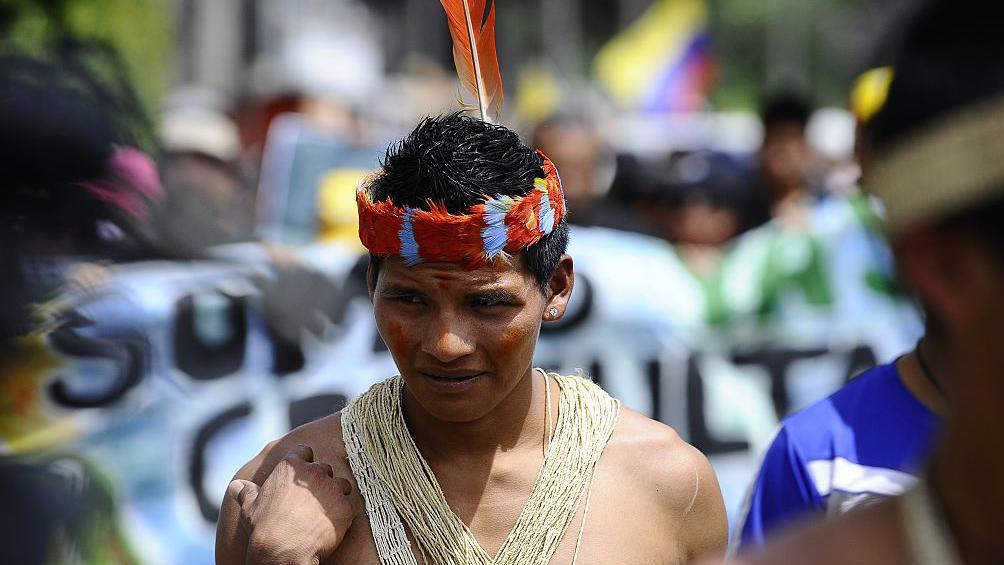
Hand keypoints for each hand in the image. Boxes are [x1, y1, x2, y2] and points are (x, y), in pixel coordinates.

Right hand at [228, 444, 362, 563]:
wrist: (281, 552)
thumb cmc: (263, 528)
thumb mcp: (249, 507)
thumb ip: (246, 492)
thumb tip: (236, 486)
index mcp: (291, 466)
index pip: (305, 451)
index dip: (305, 462)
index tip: (302, 477)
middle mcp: (314, 472)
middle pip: (325, 469)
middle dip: (321, 482)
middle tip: (313, 502)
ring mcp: (332, 488)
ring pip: (342, 484)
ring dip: (337, 495)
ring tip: (326, 513)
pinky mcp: (346, 507)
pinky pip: (353, 503)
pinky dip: (347, 511)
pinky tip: (337, 522)